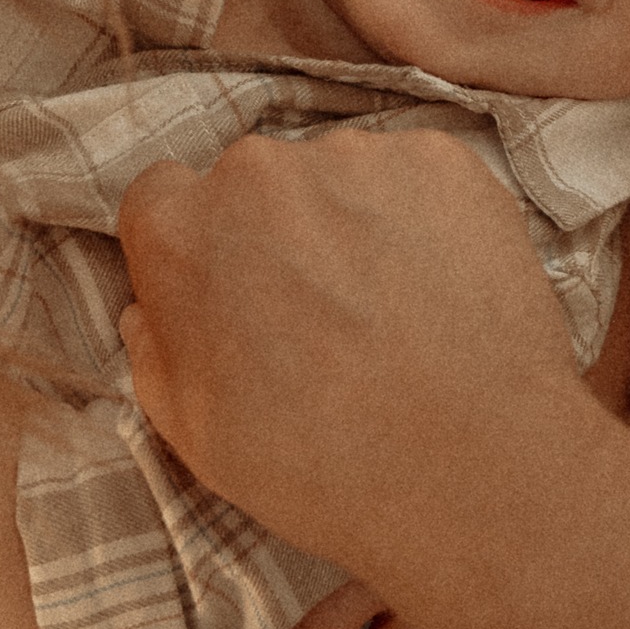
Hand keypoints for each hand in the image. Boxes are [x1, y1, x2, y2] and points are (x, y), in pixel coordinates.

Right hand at [118, 129, 578, 579]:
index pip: (162, 200)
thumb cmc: (323, 468)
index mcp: (179, 232)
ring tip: (393, 314)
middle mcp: (256, 172)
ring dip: (353, 226)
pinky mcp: (442, 161)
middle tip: (322, 316)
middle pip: (253, 186)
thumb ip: (156, 349)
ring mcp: (355, 158)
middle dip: (276, 235)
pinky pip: (418, 179)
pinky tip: (441, 294)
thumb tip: (156, 306)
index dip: (197, 250)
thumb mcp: (193, 433)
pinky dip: (426, 221)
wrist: (473, 470)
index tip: (231, 293)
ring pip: (340, 178)